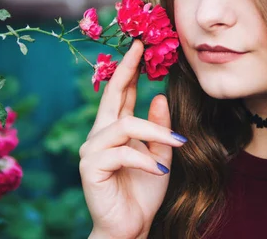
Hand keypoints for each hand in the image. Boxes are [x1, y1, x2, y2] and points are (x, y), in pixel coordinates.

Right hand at [79, 39, 186, 238]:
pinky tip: (159, 171)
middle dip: (126, 70)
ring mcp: (92, 150)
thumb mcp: (159, 154)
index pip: (119, 93)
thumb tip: (158, 96)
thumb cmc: (144, 191)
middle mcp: (99, 135)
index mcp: (115, 129)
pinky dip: (145, 159)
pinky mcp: (90, 168)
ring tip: (176, 145)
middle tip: (140, 48)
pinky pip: (122, 153)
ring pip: (124, 125)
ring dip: (153, 133)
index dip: (128, 69)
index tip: (138, 45)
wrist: (131, 227)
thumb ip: (158, 128)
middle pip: (111, 96)